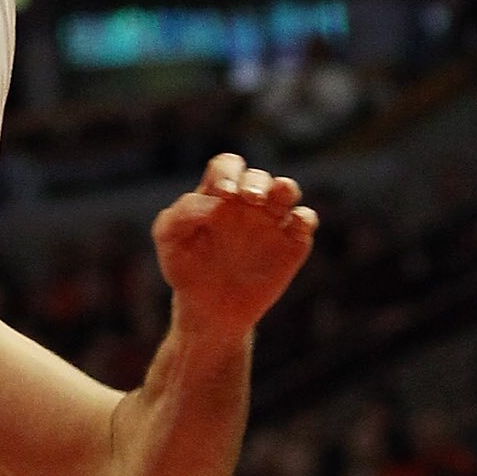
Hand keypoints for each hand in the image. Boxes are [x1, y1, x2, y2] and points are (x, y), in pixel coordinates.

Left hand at [152, 155, 317, 338]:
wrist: (210, 310)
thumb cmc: (186, 270)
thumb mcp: (170, 241)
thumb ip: (180, 215)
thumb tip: (212, 202)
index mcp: (218, 195)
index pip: (227, 165)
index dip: (227, 172)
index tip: (223, 194)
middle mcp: (248, 202)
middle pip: (258, 176)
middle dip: (255, 182)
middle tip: (249, 199)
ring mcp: (272, 221)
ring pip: (287, 190)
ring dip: (284, 188)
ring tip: (273, 198)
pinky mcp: (292, 243)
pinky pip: (306, 220)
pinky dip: (304, 217)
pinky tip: (294, 225)